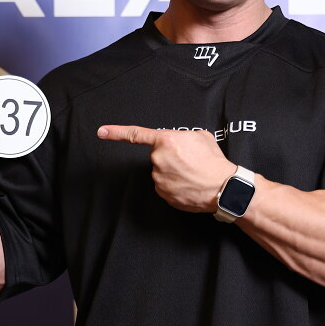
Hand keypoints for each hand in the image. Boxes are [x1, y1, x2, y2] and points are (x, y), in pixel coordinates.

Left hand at [97, 124, 235, 212]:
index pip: (136, 135)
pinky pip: (165, 186)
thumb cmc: (214, 161)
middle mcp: (158, 159)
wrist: (223, 187)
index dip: (116, 132)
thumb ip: (182, 136)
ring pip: (161, 172)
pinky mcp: (163, 194)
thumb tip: (178, 142)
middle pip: (157, 156)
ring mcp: (159, 178)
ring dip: (173, 172)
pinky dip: (175, 185)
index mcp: (166, 140)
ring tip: (192, 173)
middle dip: (170, 158)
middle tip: (190, 161)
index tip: (101, 132)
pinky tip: (189, 184)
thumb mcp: (200, 136)